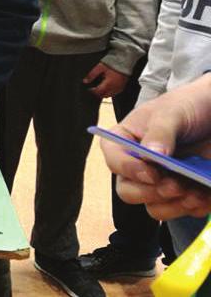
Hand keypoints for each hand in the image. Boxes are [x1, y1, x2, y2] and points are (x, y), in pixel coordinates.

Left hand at [84, 62, 127, 98]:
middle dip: (98, 93)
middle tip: (94, 88)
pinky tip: (107, 86)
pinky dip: (110, 92)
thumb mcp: (100, 67)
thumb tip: (85, 81)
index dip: (92, 91)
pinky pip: (115, 93)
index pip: (98, 92)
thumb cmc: (112, 64)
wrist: (124, 61)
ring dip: (104, 93)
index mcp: (108, 84)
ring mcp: (119, 88)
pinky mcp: (122, 87)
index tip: (89, 88)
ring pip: (109, 95)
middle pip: (104, 95)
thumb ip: (92, 75)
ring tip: (100, 87)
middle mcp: (114, 88)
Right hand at [100, 77, 210, 219]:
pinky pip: (182, 211)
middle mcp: (137, 166)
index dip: (129, 170)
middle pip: (129, 191)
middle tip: (176, 186)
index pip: (115, 160)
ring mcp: (159, 181)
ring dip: (175, 206)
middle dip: (152, 193)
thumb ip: (160, 131)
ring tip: (195, 194)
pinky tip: (207, 195)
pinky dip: (195, 207)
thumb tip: (151, 154)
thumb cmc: (187, 106)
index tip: (152, 173)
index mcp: (125, 142)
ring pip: (154, 208)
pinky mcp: (182, 193)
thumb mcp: (172, 112)